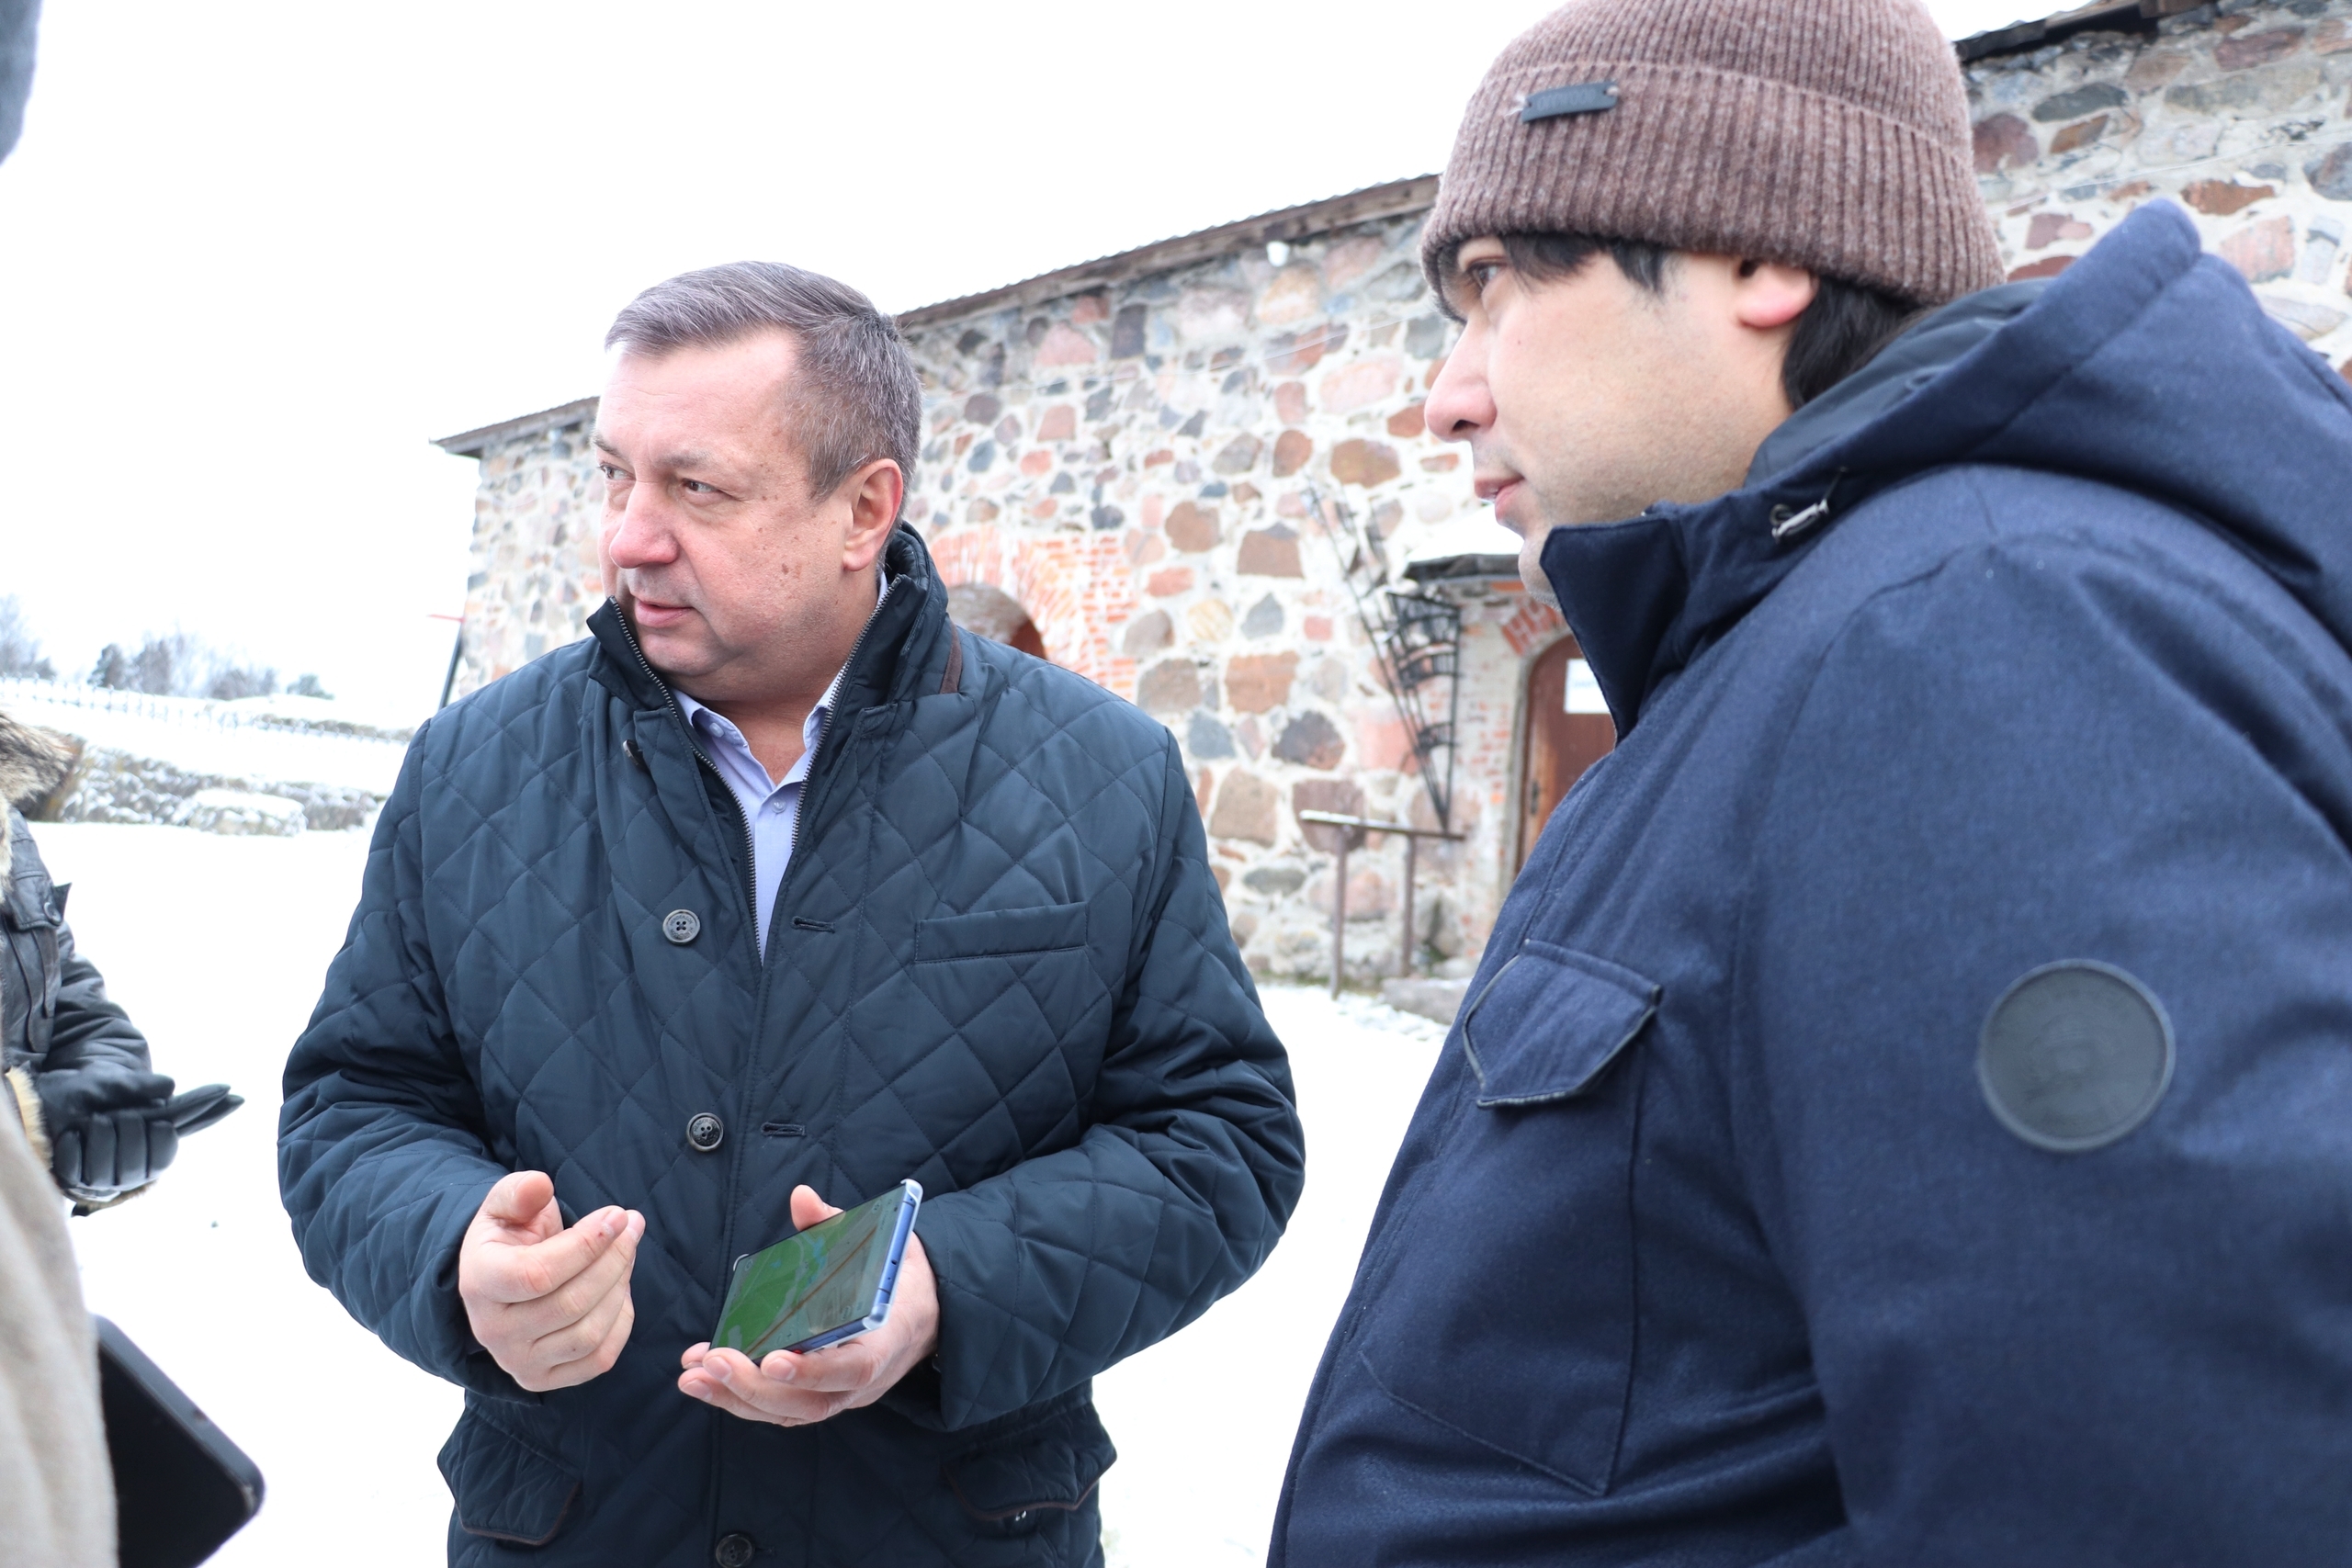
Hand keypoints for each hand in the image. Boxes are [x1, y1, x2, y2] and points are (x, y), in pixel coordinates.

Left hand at [31, 1062, 173, 1199]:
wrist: (57, 1094)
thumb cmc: (94, 1089)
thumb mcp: (116, 1082)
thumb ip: (141, 1085)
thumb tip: (168, 1085)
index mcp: (147, 1151)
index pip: (162, 1159)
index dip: (160, 1139)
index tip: (156, 1120)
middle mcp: (124, 1170)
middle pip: (132, 1170)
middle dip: (129, 1137)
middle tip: (121, 1114)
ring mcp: (97, 1177)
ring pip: (101, 1175)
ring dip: (101, 1142)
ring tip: (95, 1119)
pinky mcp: (70, 1177)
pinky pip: (72, 1173)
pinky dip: (72, 1151)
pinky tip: (72, 1133)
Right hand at [458, 1170, 643, 1391]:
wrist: (498, 1282)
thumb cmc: (507, 1238)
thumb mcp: (504, 1205)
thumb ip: (519, 1192)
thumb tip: (540, 1186)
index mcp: (479, 1284)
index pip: (538, 1275)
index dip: (586, 1245)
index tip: (617, 1215)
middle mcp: (493, 1332)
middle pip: (571, 1303)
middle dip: (614, 1258)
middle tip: (632, 1225)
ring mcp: (518, 1362)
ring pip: (588, 1333)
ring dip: (621, 1287)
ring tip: (627, 1252)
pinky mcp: (544, 1380)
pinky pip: (598, 1359)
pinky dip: (621, 1323)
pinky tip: (621, 1290)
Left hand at [678, 1184, 938, 1426]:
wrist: (922, 1316)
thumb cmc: (899, 1278)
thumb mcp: (885, 1243)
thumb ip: (837, 1225)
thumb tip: (801, 1198)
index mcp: (887, 1341)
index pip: (854, 1368)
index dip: (813, 1370)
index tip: (772, 1360)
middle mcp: (865, 1381)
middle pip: (809, 1402)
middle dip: (754, 1386)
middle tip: (712, 1362)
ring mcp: (842, 1395)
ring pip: (788, 1412)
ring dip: (735, 1398)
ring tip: (692, 1376)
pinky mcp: (819, 1397)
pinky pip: (779, 1408)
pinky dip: (738, 1397)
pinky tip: (705, 1379)